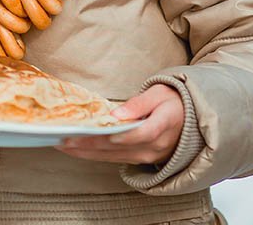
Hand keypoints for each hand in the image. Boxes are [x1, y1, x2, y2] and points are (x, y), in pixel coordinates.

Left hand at [56, 84, 183, 164]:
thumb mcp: (159, 93)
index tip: (100, 133)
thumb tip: (117, 113)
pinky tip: (78, 150)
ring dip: (87, 153)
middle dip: (89, 145)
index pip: (142, 133)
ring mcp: (147, 156)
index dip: (122, 135)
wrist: (189, 119)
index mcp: (164, 125)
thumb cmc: (173, 101)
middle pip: (119, 148)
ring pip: (113, 157)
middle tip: (64, 140)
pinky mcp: (140, 159)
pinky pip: (115, 159)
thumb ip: (140, 103)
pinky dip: (95, 155)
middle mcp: (156, 146)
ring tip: (63, 145)